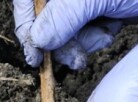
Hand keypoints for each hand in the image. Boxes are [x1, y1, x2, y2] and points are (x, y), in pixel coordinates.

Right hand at [13, 0, 137, 69]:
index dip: (28, 30)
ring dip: (81, 41)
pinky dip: (96, 37)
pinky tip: (110, 31)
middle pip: (46, 20)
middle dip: (62, 41)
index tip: (37, 60)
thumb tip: (38, 40)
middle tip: (76, 58)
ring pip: (67, 28)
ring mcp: (84, 1)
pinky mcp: (101, 7)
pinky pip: (87, 29)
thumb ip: (64, 15)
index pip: (27, 4)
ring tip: (102, 35)